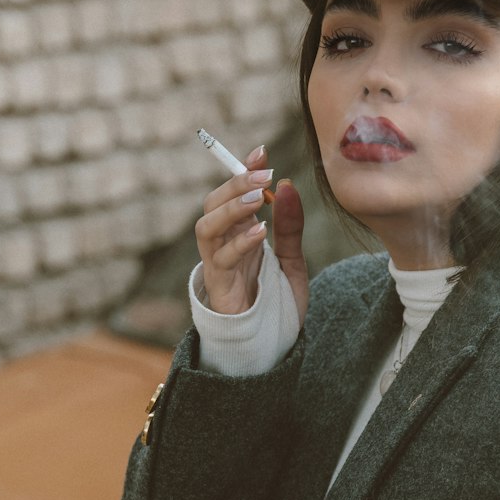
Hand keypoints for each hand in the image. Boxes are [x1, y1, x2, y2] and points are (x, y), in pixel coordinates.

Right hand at [195, 150, 307, 324]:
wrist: (272, 347)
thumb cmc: (276, 303)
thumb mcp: (292, 261)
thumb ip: (289, 227)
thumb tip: (288, 185)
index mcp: (238, 234)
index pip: (234, 194)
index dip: (243, 171)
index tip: (262, 152)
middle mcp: (223, 245)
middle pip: (213, 204)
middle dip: (234, 184)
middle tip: (263, 174)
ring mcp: (217, 265)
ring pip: (206, 227)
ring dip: (229, 209)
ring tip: (257, 199)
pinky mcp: (219, 287)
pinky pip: (220, 260)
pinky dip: (239, 243)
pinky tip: (260, 232)